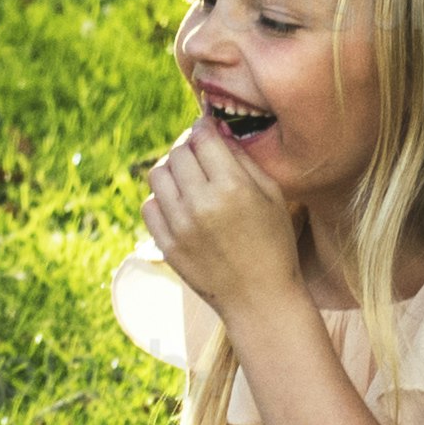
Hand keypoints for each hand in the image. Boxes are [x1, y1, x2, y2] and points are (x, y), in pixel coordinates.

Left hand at [140, 118, 310, 313]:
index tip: (207, 127)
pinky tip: (180, 204)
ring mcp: (179, 225)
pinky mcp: (165, 244)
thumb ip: (243, 160)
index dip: (204, 127)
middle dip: (189, 146)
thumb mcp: (272, 196)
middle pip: (178, 153)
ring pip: (157, 174)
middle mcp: (200, 203)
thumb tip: (216, 131)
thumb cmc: (274, 244)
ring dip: (172, 169)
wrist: (260, 298)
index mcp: (232, 188)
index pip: (203, 138)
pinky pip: (149, 205)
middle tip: (200, 152)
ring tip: (189, 177)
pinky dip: (161, 199)